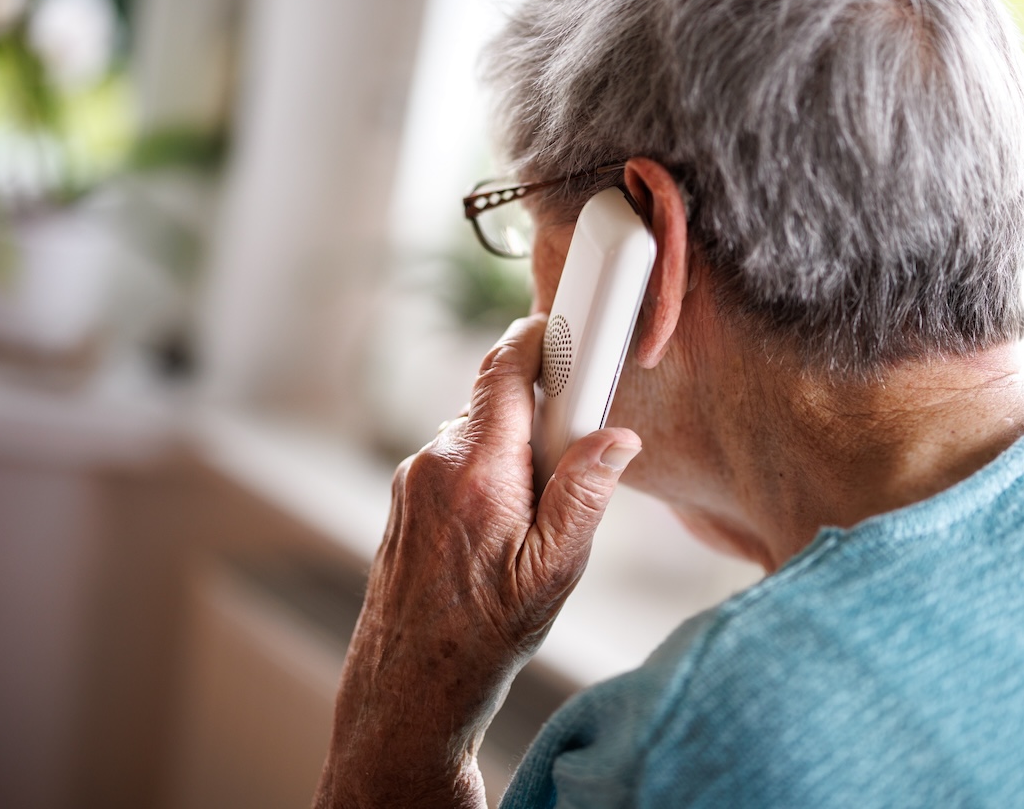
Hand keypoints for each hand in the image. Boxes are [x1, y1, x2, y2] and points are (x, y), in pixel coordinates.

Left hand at [314, 314, 641, 808]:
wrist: (409, 692)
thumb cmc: (484, 637)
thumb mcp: (554, 572)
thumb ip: (585, 495)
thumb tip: (617, 439)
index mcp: (475, 470)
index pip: (505, 368)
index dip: (540, 338)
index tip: (574, 330)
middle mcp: (434, 462)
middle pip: (501, 404)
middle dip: (543, 421)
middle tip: (572, 471)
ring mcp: (412, 482)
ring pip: (481, 437)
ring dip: (516, 458)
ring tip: (531, 528)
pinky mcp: (406, 501)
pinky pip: (459, 465)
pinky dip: (489, 479)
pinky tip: (500, 539)